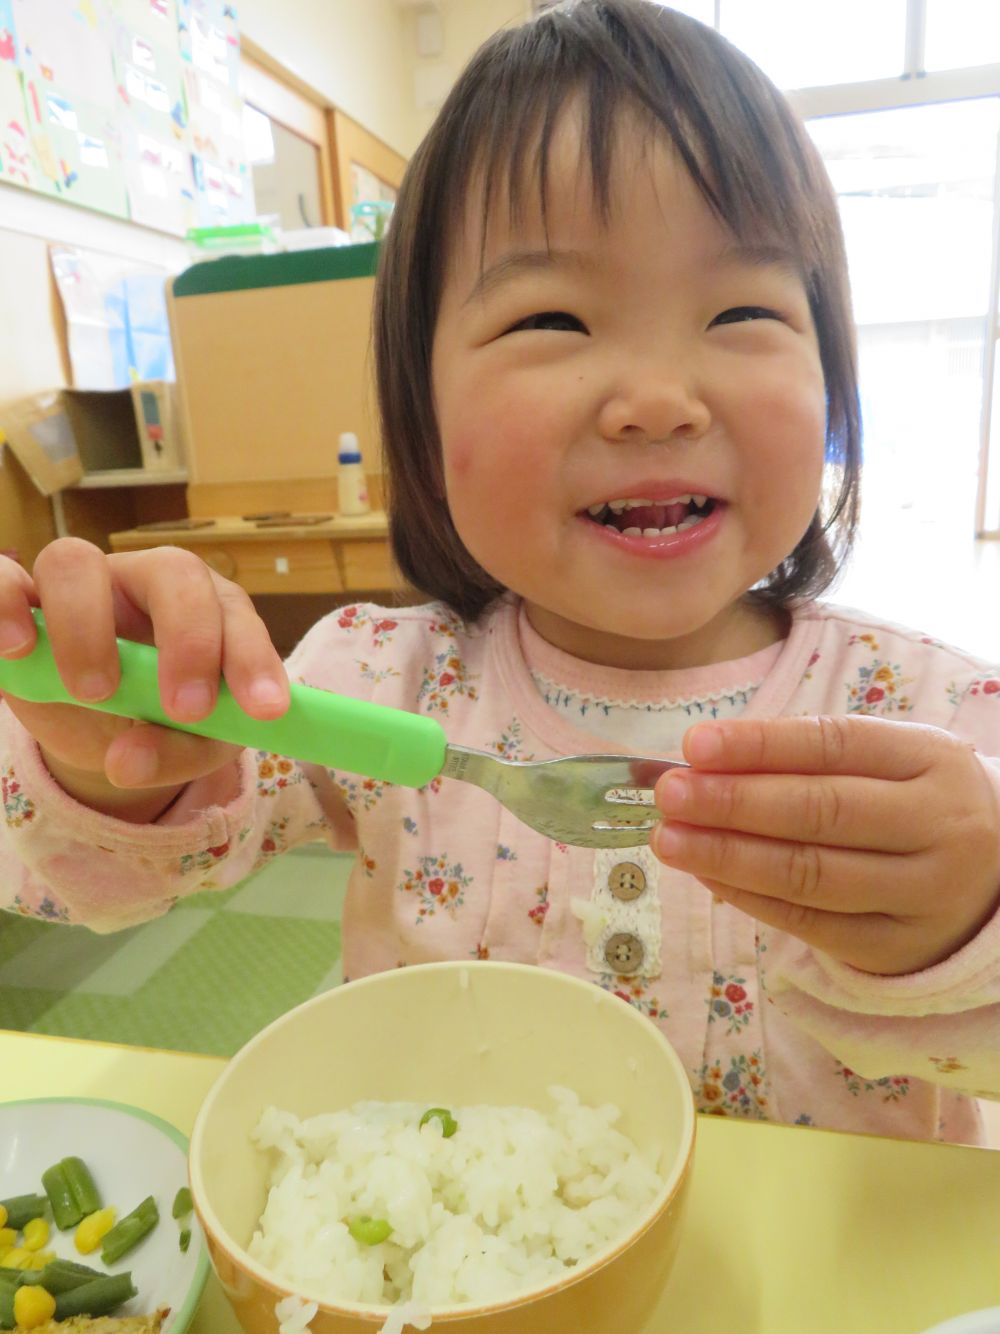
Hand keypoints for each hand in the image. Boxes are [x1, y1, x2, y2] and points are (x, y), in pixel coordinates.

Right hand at [0, 540, 288, 819]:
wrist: (95, 729)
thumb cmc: (156, 723)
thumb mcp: (184, 748)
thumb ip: (172, 753)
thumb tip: (126, 762)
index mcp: (204, 608)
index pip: (234, 610)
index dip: (250, 656)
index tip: (261, 711)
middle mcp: (143, 581)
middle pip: (172, 570)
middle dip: (189, 638)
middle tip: (184, 710)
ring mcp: (76, 585)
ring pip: (75, 561)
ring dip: (86, 626)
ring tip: (93, 691)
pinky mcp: (17, 601)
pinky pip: (0, 579)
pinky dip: (3, 604)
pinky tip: (19, 650)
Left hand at [651, 714, 999, 974]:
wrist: (995, 877)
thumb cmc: (913, 803)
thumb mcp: (885, 762)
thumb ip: (804, 758)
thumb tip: (701, 761)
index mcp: (930, 761)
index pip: (835, 745)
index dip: (761, 745)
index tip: (695, 746)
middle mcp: (937, 826)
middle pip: (821, 812)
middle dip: (733, 802)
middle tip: (670, 795)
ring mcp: (922, 893)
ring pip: (811, 874)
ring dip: (728, 856)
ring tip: (671, 839)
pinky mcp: (896, 947)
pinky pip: (810, 923)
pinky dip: (749, 897)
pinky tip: (707, 875)